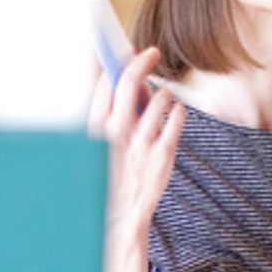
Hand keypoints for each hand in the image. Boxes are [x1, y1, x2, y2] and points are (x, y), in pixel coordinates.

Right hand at [88, 47, 184, 235]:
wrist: (118, 220)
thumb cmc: (107, 179)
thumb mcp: (97, 148)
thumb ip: (110, 117)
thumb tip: (128, 84)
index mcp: (95, 130)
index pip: (105, 85)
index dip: (117, 63)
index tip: (126, 51)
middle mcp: (117, 133)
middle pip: (130, 82)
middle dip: (142, 60)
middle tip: (151, 52)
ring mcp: (141, 144)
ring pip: (158, 98)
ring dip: (162, 91)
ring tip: (162, 96)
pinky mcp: (163, 155)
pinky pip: (175, 119)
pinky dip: (176, 110)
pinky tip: (174, 111)